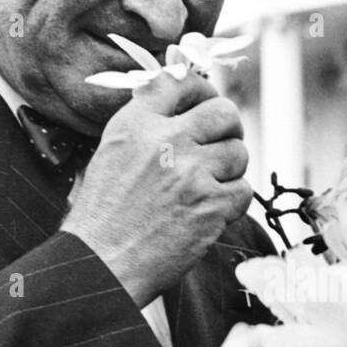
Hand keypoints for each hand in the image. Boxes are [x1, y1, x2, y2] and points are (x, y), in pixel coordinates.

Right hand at [61, 72, 251, 307]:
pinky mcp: (211, 206)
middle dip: (228, 128)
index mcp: (136, 123)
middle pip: (224, 112)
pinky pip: (244, 190)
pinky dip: (233, 202)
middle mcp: (166, 141)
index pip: (181, 81)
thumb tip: (186, 107)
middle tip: (221, 144)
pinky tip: (210, 211)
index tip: (206, 101)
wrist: (102, 264)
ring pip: (239, 153)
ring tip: (207, 186)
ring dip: (230, 170)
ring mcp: (192, 174)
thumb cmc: (104, 216)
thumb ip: (146, 125)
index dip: (202, 89)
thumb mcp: (111, 153)